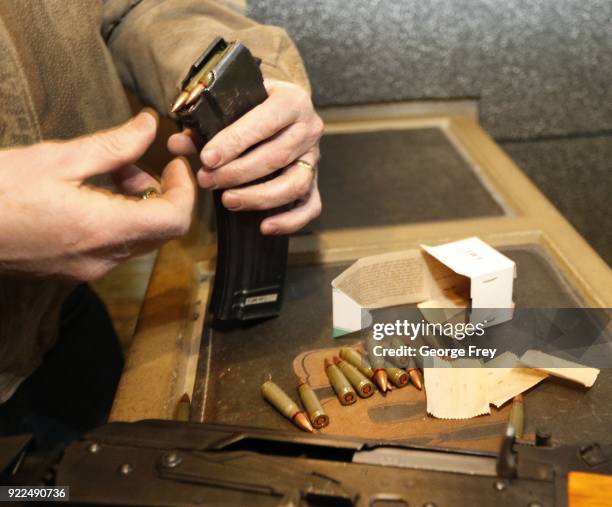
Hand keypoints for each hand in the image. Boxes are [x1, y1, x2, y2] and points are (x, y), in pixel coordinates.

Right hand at [0, 111, 194, 280]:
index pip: (174, 220)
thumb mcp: (56, 158)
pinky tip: (92, 195)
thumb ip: (113, 146)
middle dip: (159, 192)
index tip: (173, 163)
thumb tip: (149, 126)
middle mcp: (101, 258)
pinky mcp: (74, 271)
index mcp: (101, 230)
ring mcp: (88, 270)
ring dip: (138, 204)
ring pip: (140, 238)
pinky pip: (116, 247)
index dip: (184, 190)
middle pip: (161, 230)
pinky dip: (119, 219)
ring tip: (109, 173)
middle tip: (132, 163)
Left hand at [168, 79, 322, 234]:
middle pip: (276, 156)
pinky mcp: (315, 182)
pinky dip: (290, 221)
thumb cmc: (251, 107)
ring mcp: (314, 158)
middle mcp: (309, 128)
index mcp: (292, 100)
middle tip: (207, 181)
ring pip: (295, 184)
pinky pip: (311, 207)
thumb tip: (176, 145)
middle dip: (238, 173)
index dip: (234, 142)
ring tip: (228, 201)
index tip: (207, 160)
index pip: (264, 122)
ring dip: (259, 197)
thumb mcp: (231, 105)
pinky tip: (264, 226)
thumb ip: (204, 125)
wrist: (280, 111)